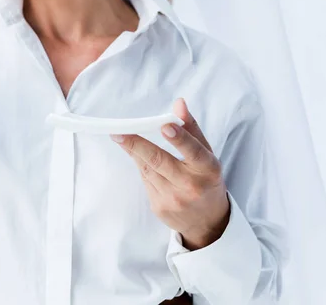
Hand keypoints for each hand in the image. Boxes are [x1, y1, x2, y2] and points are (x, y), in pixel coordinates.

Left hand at [112, 99, 229, 249]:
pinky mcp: (159, 208)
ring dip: (134, 152)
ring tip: (121, 137)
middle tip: (118, 133)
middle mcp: (191, 186)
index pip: (194, 151)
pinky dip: (141, 166)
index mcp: (208, 169)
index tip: (164, 126)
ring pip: (147, 169)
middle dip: (137, 145)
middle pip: (160, 161)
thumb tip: (178, 103)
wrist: (207, 222)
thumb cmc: (206, 179)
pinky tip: (140, 159)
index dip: (180, 138)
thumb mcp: (207, 154)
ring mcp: (174, 199)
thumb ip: (191, 128)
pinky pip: (145, 180)